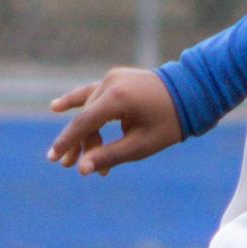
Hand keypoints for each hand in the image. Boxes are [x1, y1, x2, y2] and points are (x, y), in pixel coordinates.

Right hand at [47, 67, 184, 173]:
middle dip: (81, 144)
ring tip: (72, 155)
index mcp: (117, 98)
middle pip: (87, 119)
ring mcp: (112, 78)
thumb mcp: (141, 145)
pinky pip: (91, 92)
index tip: (54, 159)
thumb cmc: (170, 122)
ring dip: (83, 132)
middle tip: (72, 166)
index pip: (84, 123)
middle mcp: (110, 83)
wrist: (192, 93)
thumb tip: (82, 169)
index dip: (67, 142)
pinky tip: (55, 107)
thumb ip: (110, 156)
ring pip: (89, 109)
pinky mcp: (116, 78)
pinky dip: (76, 101)